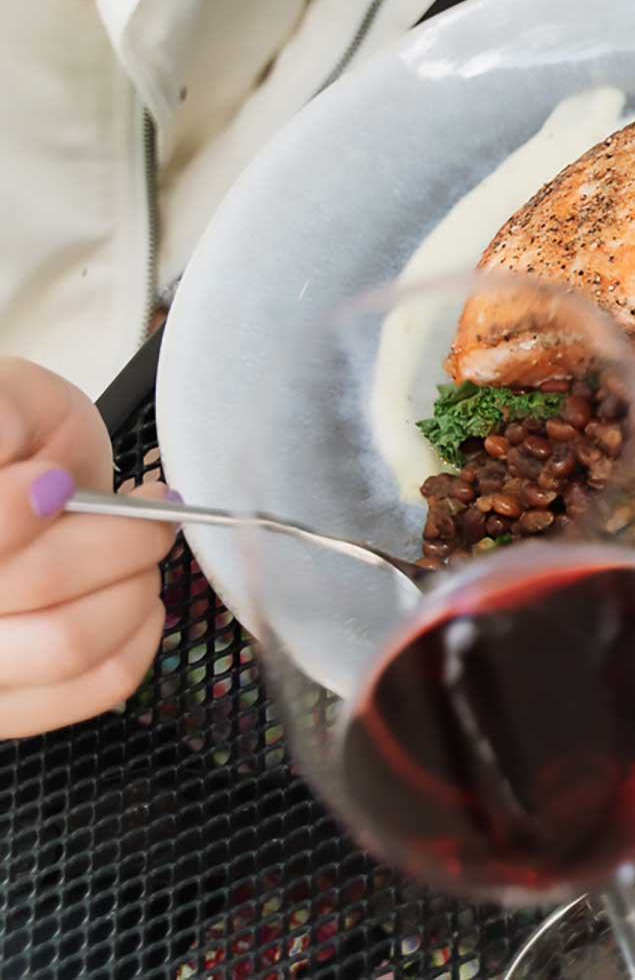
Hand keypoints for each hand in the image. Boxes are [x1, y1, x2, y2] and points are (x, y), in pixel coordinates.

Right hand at [0, 359, 175, 737]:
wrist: (28, 481)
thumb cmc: (16, 444)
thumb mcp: (9, 401)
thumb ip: (3, 413)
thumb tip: (2, 442)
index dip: (17, 510)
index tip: (55, 478)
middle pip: (33, 586)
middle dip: (114, 537)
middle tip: (143, 508)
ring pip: (66, 643)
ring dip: (131, 585)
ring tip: (140, 548)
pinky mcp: (8, 711)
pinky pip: (93, 687)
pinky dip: (138, 637)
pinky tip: (135, 598)